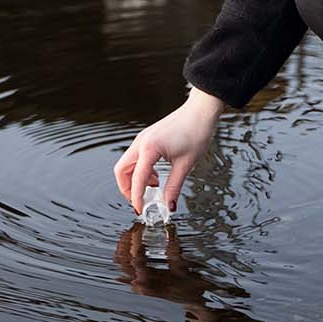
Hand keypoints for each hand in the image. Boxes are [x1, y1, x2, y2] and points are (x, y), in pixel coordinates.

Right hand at [113, 88, 223, 214]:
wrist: (201, 110)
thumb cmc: (196, 132)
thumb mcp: (186, 164)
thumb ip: (174, 186)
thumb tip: (168, 206)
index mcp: (149, 148)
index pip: (136, 179)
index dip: (136, 197)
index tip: (141, 210)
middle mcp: (141, 142)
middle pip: (121, 170)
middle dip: (127, 188)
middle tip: (140, 200)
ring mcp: (143, 138)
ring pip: (126, 163)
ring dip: (134, 178)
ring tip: (153, 187)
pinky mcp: (147, 137)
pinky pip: (135, 157)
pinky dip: (140, 169)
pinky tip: (156, 175)